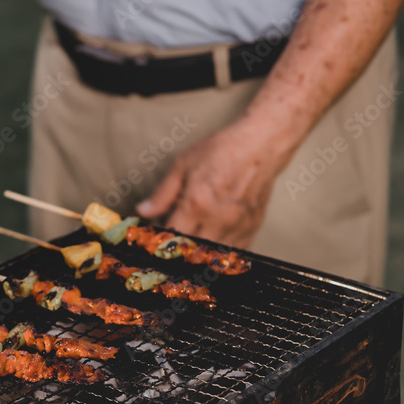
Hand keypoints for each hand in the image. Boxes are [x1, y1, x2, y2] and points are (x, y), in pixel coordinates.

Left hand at [137, 115, 299, 248]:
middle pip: (192, 253)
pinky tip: (213, 243)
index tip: (157, 241)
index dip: (161, 243)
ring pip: (212, 257)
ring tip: (192, 245)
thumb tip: (143, 212)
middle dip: (180, 252)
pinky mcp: (251, 229)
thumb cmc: (221, 151)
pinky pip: (232, 254)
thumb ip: (162, 193)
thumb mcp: (183, 165)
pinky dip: (220, 253)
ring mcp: (236, 227)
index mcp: (196, 204)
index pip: (172, 238)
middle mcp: (217, 220)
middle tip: (174, 245)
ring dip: (199, 255)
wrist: (261, 146)